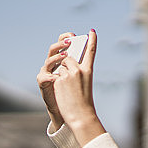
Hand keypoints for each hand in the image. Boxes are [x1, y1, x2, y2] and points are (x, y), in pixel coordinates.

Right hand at [38, 31, 74, 130]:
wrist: (68, 108)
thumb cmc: (74, 92)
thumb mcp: (79, 75)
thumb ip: (80, 62)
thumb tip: (88, 48)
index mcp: (61, 60)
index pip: (63, 44)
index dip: (66, 37)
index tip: (74, 33)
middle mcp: (53, 64)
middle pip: (54, 49)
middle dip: (61, 44)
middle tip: (70, 41)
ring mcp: (46, 72)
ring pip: (48, 60)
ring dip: (57, 57)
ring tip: (66, 55)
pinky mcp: (43, 82)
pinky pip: (45, 76)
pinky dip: (51, 76)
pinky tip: (56, 76)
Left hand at [52, 29, 105, 145]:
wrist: (81, 116)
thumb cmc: (84, 102)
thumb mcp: (84, 84)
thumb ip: (78, 72)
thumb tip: (66, 63)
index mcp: (88, 71)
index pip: (91, 52)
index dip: (92, 41)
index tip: (92, 32)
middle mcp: (79, 70)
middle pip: (68, 59)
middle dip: (65, 64)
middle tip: (69, 79)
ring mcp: (69, 74)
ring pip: (60, 67)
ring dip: (61, 75)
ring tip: (68, 89)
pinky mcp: (59, 79)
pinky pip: (55, 75)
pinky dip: (57, 81)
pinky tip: (62, 92)